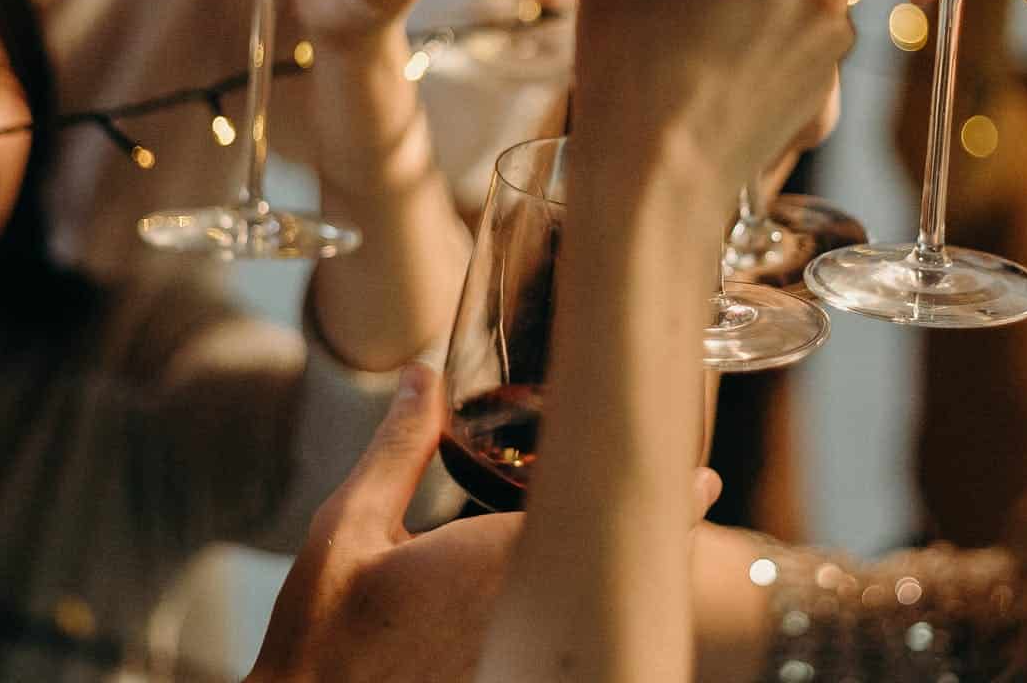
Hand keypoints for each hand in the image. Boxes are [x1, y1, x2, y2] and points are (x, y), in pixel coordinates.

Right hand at [248, 364, 725, 682]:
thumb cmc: (322, 634)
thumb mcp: (347, 529)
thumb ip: (399, 450)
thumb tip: (427, 374)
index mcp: (492, 563)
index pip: (603, 524)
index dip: (664, 506)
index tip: (704, 483)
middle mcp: (524, 618)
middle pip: (614, 574)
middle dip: (652, 539)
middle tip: (690, 501)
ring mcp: (524, 659)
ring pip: (598, 614)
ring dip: (620, 582)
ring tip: (654, 544)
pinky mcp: (513, 681)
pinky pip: (567, 647)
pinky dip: (584, 623)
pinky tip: (586, 603)